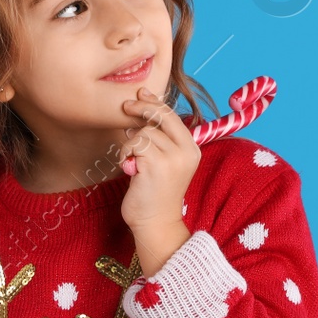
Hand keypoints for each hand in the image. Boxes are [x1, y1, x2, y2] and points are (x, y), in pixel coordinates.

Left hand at [120, 86, 198, 231]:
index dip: (155, 102)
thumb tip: (142, 109)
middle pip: (162, 115)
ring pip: (144, 131)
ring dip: (130, 143)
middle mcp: (187, 151)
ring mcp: (173, 158)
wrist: (155, 223)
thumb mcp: (163, 161)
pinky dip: (126, 152)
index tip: (141, 94)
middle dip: (141, 107)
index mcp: (192, 148)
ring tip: (130, 160)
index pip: (173, 116)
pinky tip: (128, 166)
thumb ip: (159, 139)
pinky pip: (135, 143)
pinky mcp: (157, 164)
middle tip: (125, 107)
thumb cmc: (154, 193)